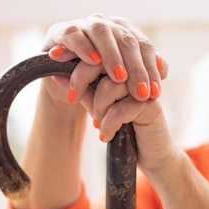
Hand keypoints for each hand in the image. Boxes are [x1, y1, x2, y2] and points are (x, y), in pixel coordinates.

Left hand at [41, 14, 174, 171]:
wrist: (149, 156)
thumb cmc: (123, 129)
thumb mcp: (100, 108)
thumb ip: (85, 91)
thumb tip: (57, 75)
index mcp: (124, 67)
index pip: (98, 53)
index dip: (77, 62)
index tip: (57, 74)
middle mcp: (135, 73)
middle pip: (103, 63)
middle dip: (82, 79)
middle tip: (72, 99)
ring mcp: (144, 87)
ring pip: (110, 86)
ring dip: (98, 108)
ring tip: (98, 124)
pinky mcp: (151, 106)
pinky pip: (119, 110)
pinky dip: (108, 125)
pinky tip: (106, 135)